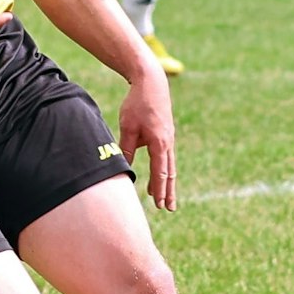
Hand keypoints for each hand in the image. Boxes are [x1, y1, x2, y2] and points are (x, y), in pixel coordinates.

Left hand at [117, 69, 176, 211]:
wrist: (152, 84)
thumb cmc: (138, 104)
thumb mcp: (128, 127)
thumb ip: (126, 148)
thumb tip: (123, 167)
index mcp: (160, 143)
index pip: (160, 171)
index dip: (159, 189)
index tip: (160, 204)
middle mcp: (168, 143)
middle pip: (169, 172)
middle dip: (168, 191)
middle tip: (169, 209)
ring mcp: (169, 139)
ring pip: (169, 165)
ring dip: (167, 182)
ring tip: (164, 198)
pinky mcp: (166, 134)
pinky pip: (166, 157)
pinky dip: (165, 169)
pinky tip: (160, 175)